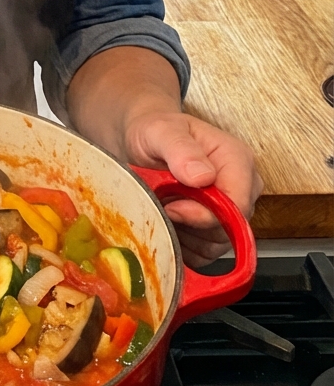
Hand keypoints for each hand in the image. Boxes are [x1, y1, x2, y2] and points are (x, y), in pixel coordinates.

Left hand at [124, 110, 261, 267]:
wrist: (143, 140)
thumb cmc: (154, 131)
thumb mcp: (160, 131)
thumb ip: (181, 149)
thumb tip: (203, 176)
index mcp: (237, 159)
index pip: (237, 205)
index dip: (203, 215)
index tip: (172, 207)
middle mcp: (242, 187)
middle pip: (229, 230)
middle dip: (190, 224)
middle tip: (163, 203)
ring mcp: (232, 211)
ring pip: (217, 245)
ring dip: (184, 234)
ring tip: (165, 207)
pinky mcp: (218, 229)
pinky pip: (206, 254)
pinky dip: (183, 245)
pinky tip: (169, 221)